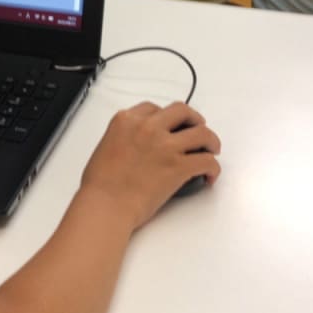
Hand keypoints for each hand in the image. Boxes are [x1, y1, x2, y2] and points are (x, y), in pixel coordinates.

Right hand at [80, 102, 220, 232]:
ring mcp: (165, 146)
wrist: (106, 204)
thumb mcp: (106, 145)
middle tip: (197, 130)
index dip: (166, 117)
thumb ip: (125, 137)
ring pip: (202, 133)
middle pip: (182, 111)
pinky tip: (209, 175)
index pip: (154, 109)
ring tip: (211, 150)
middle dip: (193, 120)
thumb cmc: (100, 183)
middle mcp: (148, 127)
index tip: (170, 126)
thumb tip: (140, 145)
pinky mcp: (179, 166)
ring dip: (210, 140)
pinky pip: (207, 161)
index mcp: (126, 120)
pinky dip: (213, 168)